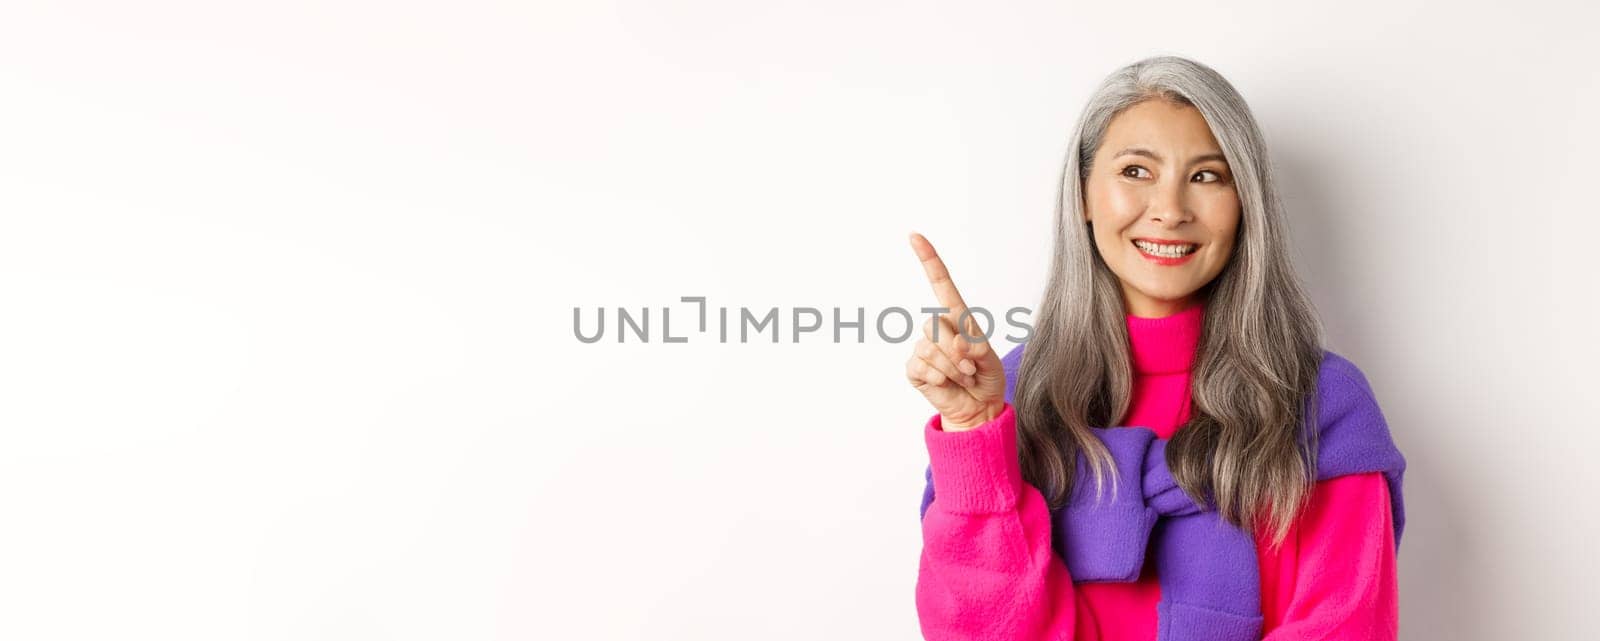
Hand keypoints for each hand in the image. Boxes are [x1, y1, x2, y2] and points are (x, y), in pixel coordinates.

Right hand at [904, 233, 1006, 430]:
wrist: (978, 408)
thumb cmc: (986, 378)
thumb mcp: (991, 360)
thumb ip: (976, 348)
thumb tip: (956, 343)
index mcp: (957, 318)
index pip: (940, 284)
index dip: (928, 260)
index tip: (914, 236)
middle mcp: (937, 329)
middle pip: (935, 325)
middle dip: (957, 351)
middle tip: (971, 369)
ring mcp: (922, 348)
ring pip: (930, 348)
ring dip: (953, 368)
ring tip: (964, 377)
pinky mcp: (914, 368)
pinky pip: (923, 367)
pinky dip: (941, 378)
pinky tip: (947, 383)